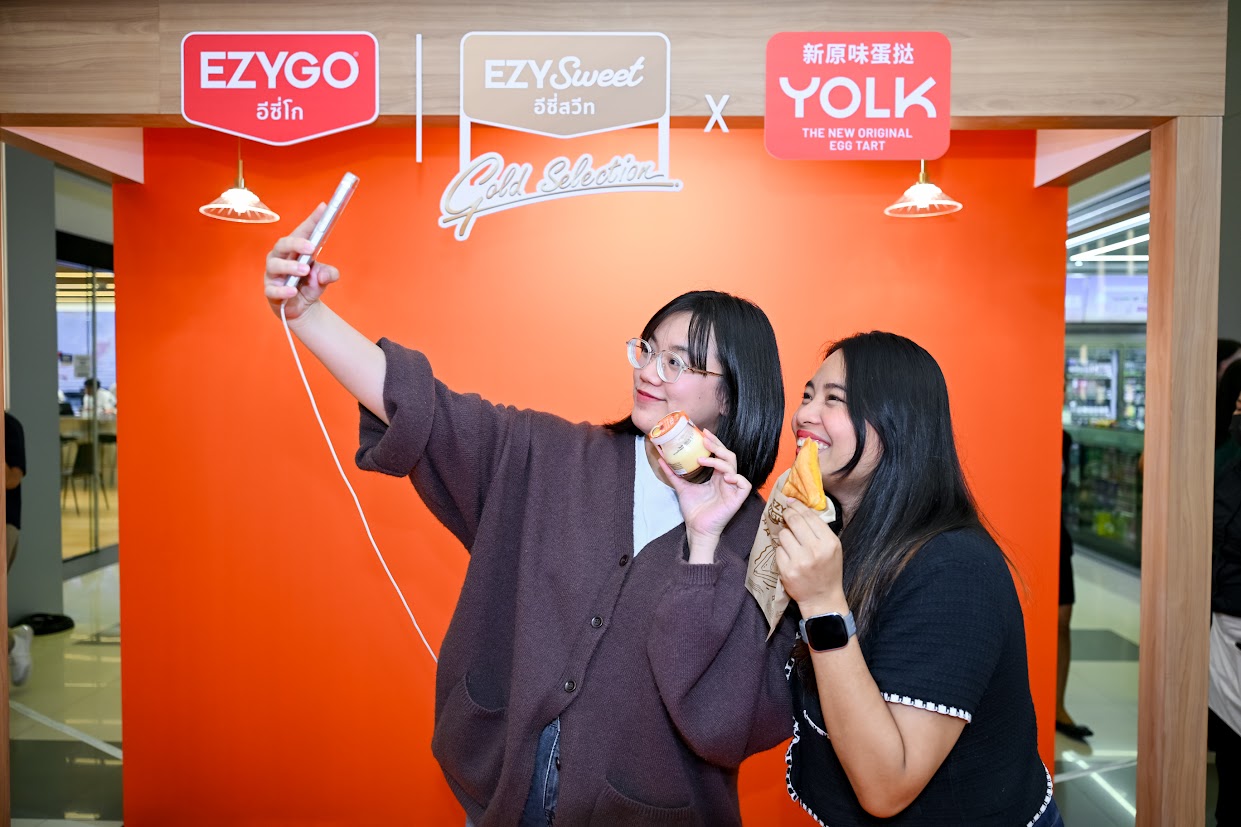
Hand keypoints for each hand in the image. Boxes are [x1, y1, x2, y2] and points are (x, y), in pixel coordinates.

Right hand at [263, 205, 340, 321]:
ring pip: (275, 265)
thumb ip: (328, 273)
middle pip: (282, 244)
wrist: (302, 306)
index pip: (302, 231)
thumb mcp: (323, 277)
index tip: (324, 208)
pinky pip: (273, 289)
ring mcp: (273, 274)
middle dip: (296, 243)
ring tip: (305, 270)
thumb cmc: (309, 284)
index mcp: (293, 249)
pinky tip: (293, 291)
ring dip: (290, 266)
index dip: (312, 220)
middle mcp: (280, 257)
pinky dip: (283, 289)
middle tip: (311, 248)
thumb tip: (328, 274)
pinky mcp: (271, 291)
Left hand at [660, 430, 751, 561]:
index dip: (714, 443)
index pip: (719, 455)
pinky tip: (725, 477)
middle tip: (705, 438)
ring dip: (719, 460)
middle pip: (728, 456)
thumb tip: (661, 459)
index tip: (703, 432)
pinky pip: (744, 484)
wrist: (697, 529)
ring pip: (733, 467)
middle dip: (718, 445)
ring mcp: (733, 488)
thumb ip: (673, 474)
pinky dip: (736, 477)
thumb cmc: (694, 510)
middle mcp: (726, 480)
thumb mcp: (682, 487)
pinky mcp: (737, 499)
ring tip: (703, 459)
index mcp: (717, 476)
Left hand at [777, 502, 846, 614]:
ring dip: (785, 536)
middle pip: (794, 521)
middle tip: (785, 514)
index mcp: (829, 542)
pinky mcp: (787, 570)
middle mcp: (815, 550)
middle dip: (787, 514)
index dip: (798, 506)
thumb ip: (819, 530)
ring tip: (791, 543)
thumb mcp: (833, 548)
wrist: (822, 598)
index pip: (810, 516)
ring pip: (784, 534)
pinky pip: (778, 550)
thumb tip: (799, 508)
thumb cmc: (828, 570)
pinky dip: (781, 551)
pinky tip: (788, 556)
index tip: (790, 501)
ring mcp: (800, 560)